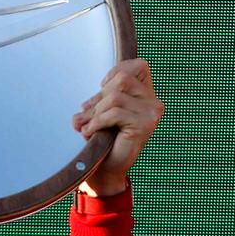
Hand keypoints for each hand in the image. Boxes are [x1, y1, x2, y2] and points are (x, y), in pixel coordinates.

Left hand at [71, 58, 163, 196]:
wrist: (107, 170)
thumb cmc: (103, 139)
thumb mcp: (100, 113)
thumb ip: (96, 102)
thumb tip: (80, 111)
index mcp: (146, 94)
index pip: (139, 65)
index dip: (117, 71)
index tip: (102, 87)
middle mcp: (154, 101)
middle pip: (122, 79)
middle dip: (98, 97)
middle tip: (85, 115)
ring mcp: (151, 113)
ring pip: (115, 97)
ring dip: (95, 112)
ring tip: (87, 126)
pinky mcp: (144, 125)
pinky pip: (114, 113)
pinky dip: (97, 122)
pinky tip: (90, 132)